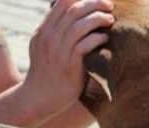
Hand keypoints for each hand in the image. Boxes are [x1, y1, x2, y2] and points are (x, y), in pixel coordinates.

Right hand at [22, 0, 113, 118]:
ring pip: (80, 26)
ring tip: (110, 19)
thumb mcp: (41, 46)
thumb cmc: (45, 71)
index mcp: (44, 30)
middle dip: (95, 3)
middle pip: (74, 10)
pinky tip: (104, 37)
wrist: (38, 98)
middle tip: (109, 5)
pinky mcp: (69, 67)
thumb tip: (71, 13)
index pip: (63, 2)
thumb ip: (53, 30)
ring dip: (99, 19)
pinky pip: (85, 46)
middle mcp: (49, 38)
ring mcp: (59, 53)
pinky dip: (97, 38)